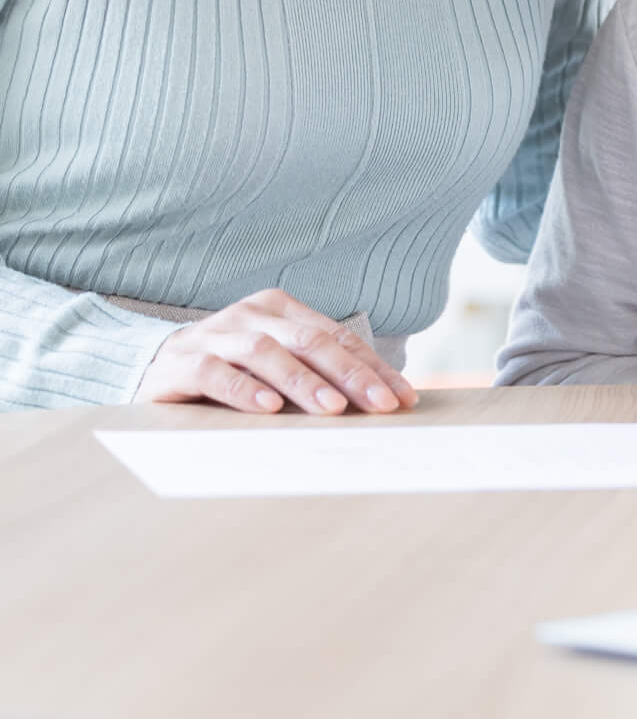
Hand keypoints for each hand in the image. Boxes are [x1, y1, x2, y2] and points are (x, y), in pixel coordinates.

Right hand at [134, 290, 416, 415]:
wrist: (151, 368)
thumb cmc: (228, 371)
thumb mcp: (275, 367)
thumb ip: (315, 374)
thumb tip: (376, 402)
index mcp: (281, 309)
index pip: (337, 339)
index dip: (373, 368)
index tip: (403, 398)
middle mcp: (251, 315)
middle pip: (311, 342)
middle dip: (352, 375)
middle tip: (381, 405)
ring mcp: (215, 335)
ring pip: (267, 354)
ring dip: (303, 383)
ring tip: (333, 408)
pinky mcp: (182, 363)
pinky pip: (216, 373)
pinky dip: (244, 390)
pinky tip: (268, 408)